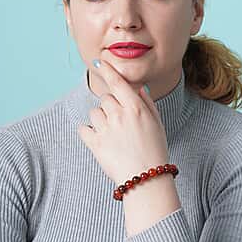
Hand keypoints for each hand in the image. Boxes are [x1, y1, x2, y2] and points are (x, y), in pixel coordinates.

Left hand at [77, 59, 169, 185]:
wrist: (146, 179)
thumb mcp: (157, 124)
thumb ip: (147, 103)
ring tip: (112, 135)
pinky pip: (84, 129)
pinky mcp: (95, 144)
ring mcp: (106, 129)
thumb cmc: (155, 150)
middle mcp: (119, 115)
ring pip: (94, 113)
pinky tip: (99, 140)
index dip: (108, 70)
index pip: (118, 83)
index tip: (100, 61)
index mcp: (135, 108)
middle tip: (120, 123)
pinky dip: (89, 132)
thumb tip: (138, 88)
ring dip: (100, 120)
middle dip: (110, 107)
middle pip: (105, 99)